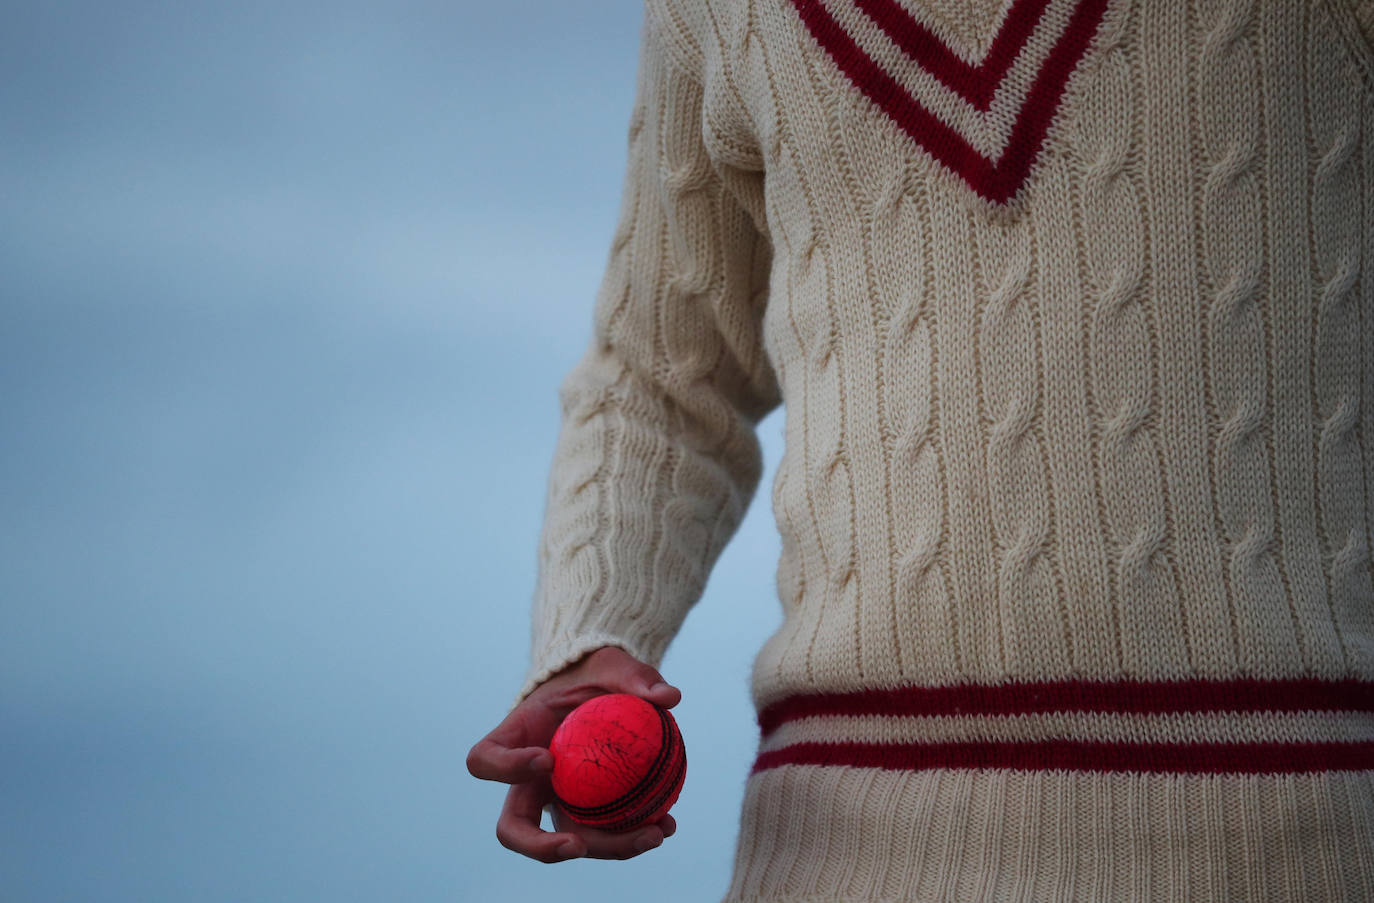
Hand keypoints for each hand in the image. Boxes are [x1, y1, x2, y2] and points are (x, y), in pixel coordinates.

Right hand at [466, 646, 682, 861]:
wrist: (604, 691)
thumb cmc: (597, 675)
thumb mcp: (613, 665)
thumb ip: (636, 677)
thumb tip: (669, 697)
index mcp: (517, 737)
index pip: (485, 760)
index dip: (506, 768)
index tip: (548, 759)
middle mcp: (529, 780)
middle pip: (513, 828)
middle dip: (539, 846)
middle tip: (578, 845)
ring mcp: (557, 801)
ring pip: (568, 840)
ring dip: (608, 848)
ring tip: (654, 834)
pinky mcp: (587, 813)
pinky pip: (604, 834)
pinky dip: (633, 836)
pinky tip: (666, 825)